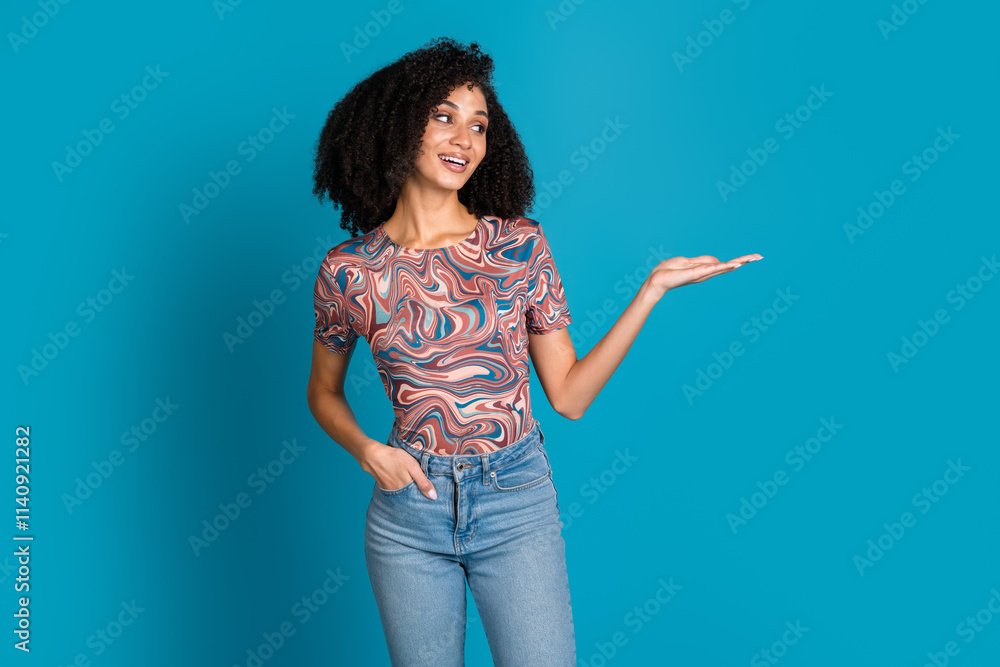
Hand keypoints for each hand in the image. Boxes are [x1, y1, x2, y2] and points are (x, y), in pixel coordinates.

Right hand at [362, 442, 437, 499]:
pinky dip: (401, 489)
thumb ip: (423, 482)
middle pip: (412, 498)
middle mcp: (399, 494)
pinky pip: (396, 492)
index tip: (432, 496)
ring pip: (404, 495)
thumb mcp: (412, 466)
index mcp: (407, 489)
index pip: (419, 498)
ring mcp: (391, 491)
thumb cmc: (394, 458)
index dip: (425, 496)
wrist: (372, 455)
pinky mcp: (385, 487)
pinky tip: (402, 482)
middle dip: (418, 495)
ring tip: (414, 486)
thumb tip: (433, 497)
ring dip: (409, 492)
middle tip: (424, 491)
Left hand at [647, 253, 762, 295]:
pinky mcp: (697, 274)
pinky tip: (737, 264)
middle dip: (745, 261)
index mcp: (705, 270)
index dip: (738, 260)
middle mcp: (707, 273)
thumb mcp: (688, 262)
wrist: (657, 279)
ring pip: (725, 267)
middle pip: (729, 266)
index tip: (753, 257)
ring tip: (754, 258)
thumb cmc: (669, 271)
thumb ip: (702, 261)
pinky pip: (713, 269)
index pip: (725, 264)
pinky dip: (725, 266)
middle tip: (760, 256)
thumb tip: (717, 261)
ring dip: (740, 262)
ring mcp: (703, 274)